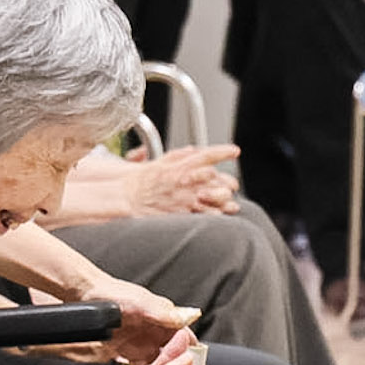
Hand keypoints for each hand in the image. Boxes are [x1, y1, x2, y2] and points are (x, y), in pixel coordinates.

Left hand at [76, 274, 199, 364]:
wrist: (81, 296)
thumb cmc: (110, 293)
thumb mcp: (139, 302)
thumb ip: (163, 313)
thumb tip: (188, 318)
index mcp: (164, 319)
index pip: (187, 340)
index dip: (194, 357)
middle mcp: (155, 333)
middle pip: (176, 357)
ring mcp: (141, 344)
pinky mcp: (126, 353)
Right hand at [125, 144, 240, 215]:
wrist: (129, 197)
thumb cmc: (145, 180)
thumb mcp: (164, 161)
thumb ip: (182, 156)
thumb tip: (195, 151)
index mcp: (182, 165)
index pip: (208, 154)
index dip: (223, 151)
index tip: (234, 151)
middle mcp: (186, 179)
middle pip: (218, 177)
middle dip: (228, 182)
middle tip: (231, 186)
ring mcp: (186, 196)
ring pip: (217, 196)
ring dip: (225, 199)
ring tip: (229, 202)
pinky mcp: (184, 212)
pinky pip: (207, 213)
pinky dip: (216, 214)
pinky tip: (219, 214)